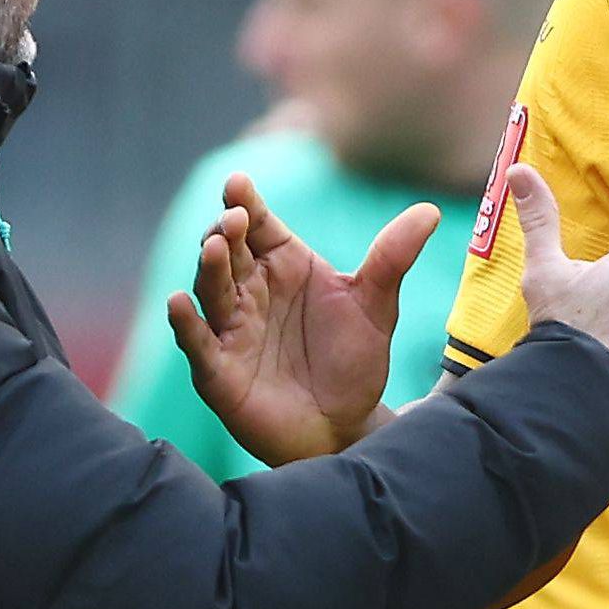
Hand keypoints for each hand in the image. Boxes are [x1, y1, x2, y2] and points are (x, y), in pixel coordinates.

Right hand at [168, 172, 439, 466]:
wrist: (346, 426)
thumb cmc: (352, 361)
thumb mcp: (376, 307)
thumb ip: (392, 259)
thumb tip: (430, 211)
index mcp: (284, 265)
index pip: (260, 225)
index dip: (247, 202)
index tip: (239, 182)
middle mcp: (252, 291)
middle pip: (229, 251)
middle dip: (227, 231)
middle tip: (235, 217)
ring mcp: (232, 329)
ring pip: (211, 290)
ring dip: (209, 267)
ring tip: (215, 245)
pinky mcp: (219, 370)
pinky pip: (197, 342)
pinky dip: (185, 323)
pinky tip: (178, 302)